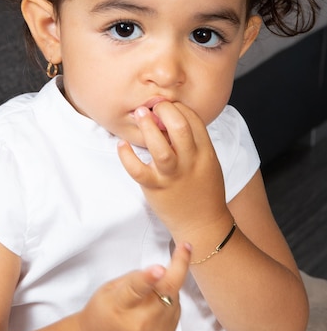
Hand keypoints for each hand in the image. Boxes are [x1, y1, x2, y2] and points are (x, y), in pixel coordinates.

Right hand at [78, 242, 190, 330]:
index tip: (160, 268)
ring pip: (174, 297)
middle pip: (166, 292)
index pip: (136, 290)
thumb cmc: (103, 311)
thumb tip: (159, 271)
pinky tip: (157, 298)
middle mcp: (140, 323)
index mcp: (119, 308)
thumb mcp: (109, 289)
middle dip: (178, 267)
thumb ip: (133, 279)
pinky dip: (171, 297)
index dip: (149, 278)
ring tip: (157, 282)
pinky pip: (176, 307)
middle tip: (185, 246)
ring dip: (171, 283)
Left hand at [118, 101, 228, 241]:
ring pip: (159, 147)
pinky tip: (122, 145)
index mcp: (206, 153)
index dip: (179, 106)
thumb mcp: (208, 162)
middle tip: (153, 106)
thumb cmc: (203, 190)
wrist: (203, 225)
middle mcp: (190, 162)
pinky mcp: (155, 189)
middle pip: (179, 128)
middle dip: (164, 110)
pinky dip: (127, 156)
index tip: (167, 104)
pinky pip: (138, 170)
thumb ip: (195, 141)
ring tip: (139, 113)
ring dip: (147, 127)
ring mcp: (172, 176)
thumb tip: (174, 116)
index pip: (194, 120)